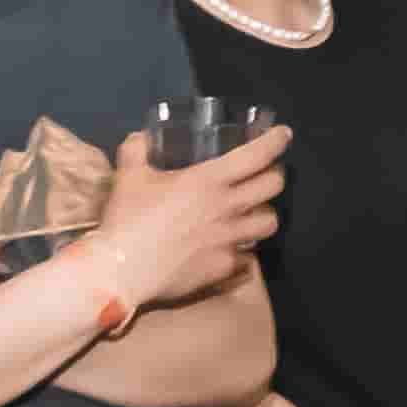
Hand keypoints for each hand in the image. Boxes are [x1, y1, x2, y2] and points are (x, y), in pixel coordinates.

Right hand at [92, 127, 289, 310]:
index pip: (256, 155)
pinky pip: (248, 256)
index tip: (283, 135)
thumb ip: (136, 150)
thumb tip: (140, 137)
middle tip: (266, 173)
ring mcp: (230, 239)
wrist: (122, 270)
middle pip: (274, 186)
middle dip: (275, 175)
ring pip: (269, 223)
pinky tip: (232, 247)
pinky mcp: (225, 266)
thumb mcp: (128, 176)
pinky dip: (244, 249)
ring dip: (264, 213)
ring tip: (253, 211)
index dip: (275, 142)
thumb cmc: (128, 219)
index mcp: (208, 180)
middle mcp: (227, 207)